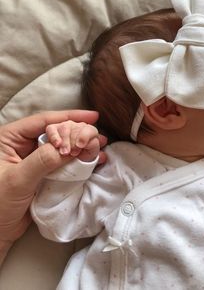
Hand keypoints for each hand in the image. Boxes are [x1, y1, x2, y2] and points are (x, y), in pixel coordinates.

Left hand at [0, 110, 106, 245]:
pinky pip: (64, 161)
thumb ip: (42, 161)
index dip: (68, 117)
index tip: (92, 116)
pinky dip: (79, 160)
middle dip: (78, 132)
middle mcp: (23, 144)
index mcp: (11, 138)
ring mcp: (35, 158)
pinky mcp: (43, 171)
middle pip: (56, 131)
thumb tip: (68, 148)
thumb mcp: (17, 179)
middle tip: (97, 136)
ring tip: (100, 145)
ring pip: (62, 145)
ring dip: (81, 145)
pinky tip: (94, 159)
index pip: (43, 121)